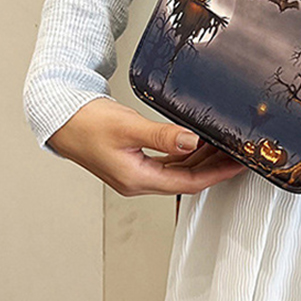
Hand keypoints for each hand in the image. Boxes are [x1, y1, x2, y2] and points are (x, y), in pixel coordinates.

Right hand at [45, 97, 247, 195]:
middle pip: (186, 179)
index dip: (216, 174)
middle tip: (238, 155)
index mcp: (137, 179)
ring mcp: (135, 172)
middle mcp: (138, 181)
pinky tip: (197, 143)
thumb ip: (162, 136)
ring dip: (201, 160)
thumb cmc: (87, 123)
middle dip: (214, 168)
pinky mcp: (133, 161)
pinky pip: (168, 162)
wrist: (62, 118)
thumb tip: (191, 141)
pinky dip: (185, 154)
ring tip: (224, 147)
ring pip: (178, 171)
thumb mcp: (129, 127)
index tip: (237, 165)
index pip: (188, 182)